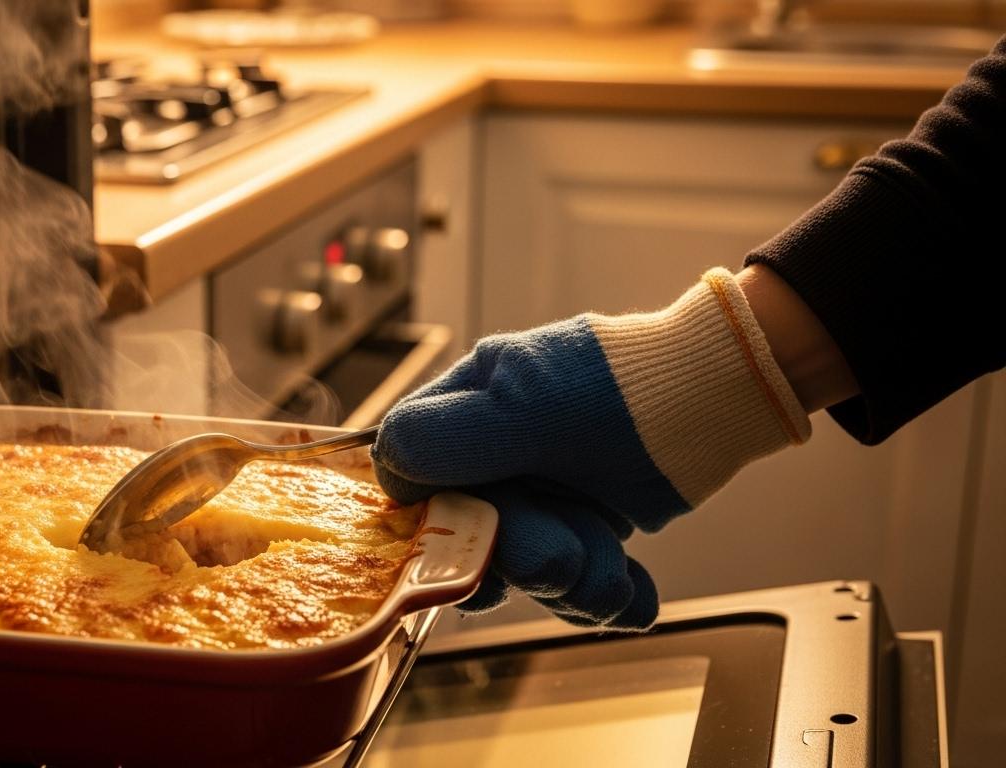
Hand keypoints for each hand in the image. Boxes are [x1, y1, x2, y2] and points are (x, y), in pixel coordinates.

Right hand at [372, 269, 810, 628]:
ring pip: (530, 569)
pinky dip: (609, 595)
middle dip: (526, 559)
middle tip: (565, 555)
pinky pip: (577, 581)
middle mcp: (497, 453)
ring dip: (575, 582)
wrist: (718, 398)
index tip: (471, 546)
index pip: (413, 476)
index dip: (436, 525)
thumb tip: (387, 470)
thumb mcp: (519, 404)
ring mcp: (545, 492)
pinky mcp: (589, 523)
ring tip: (614, 571)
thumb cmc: (618, 387)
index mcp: (469, 409)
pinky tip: (636, 591)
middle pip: (475, 536)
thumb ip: (443, 435)